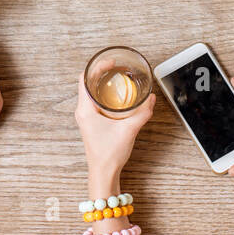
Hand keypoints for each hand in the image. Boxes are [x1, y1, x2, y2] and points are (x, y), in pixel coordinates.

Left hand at [75, 75, 154, 189]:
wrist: (103, 173)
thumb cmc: (109, 154)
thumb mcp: (129, 129)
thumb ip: (142, 113)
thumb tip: (151, 99)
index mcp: (85, 109)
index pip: (84, 79)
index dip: (96, 67)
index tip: (110, 62)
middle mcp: (82, 111)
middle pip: (88, 83)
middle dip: (102, 73)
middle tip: (117, 68)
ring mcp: (86, 118)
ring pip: (91, 93)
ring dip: (103, 84)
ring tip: (118, 78)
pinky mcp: (92, 123)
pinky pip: (95, 102)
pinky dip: (105, 95)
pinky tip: (117, 96)